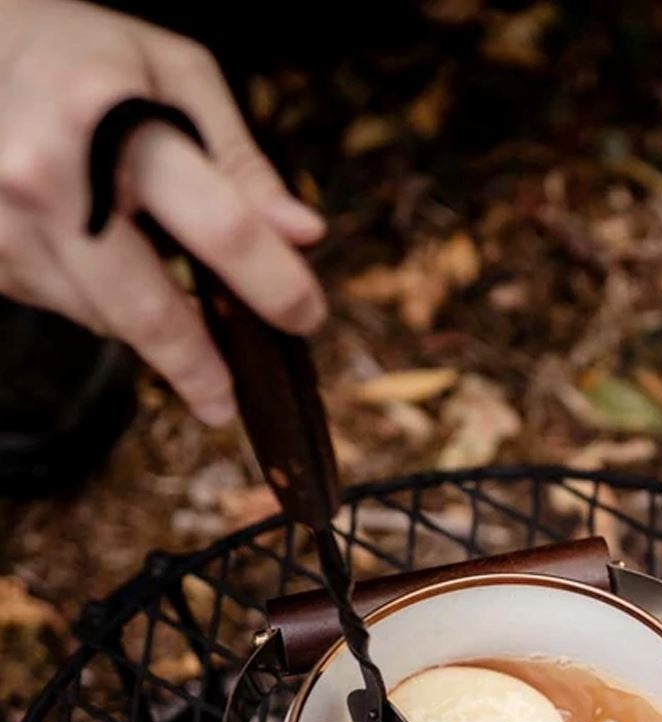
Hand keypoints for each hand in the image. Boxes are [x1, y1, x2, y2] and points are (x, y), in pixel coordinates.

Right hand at [0, 0, 326, 424]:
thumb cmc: (82, 52)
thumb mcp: (173, 72)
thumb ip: (241, 159)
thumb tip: (303, 235)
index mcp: (107, 119)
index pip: (219, 227)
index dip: (274, 283)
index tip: (307, 317)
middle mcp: (48, 178)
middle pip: (147, 309)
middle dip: (199, 366)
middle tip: (226, 403)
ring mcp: (6, 223)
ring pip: (106, 319)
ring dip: (152, 329)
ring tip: (173, 302)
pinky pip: (66, 307)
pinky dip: (102, 303)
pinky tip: (104, 259)